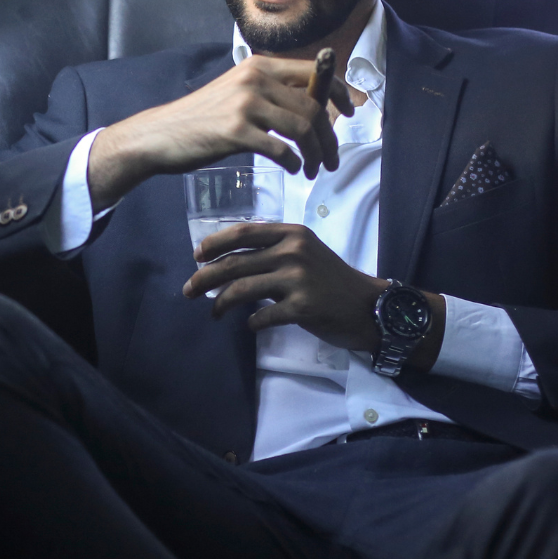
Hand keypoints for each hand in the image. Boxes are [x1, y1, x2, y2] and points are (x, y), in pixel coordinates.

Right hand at [86, 51, 356, 207]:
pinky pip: (280, 148)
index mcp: (260, 65)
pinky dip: (294, 162)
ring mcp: (245, 103)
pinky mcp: (235, 130)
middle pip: (313, 106)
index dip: (341, 92)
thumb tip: (311, 106)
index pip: (315, 72)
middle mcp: (255, 78)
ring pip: (302, 127)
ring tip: (314, 170)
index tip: (353, 111)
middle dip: (330, 137)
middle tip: (331, 159)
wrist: (161, 135)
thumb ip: (271, 94)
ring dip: (316, 153)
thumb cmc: (201, 119)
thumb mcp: (238, 93)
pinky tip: (294, 170)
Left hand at [181, 223, 444, 367]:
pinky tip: (250, 325)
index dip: (214, 244)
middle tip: (188, 290)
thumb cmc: (332, 280)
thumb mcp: (305, 253)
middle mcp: (293, 251)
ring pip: (241, 289)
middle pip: (234, 263)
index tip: (196, 257)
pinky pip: (262, 316)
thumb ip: (272, 252)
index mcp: (291, 233)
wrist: (369, 307)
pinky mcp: (302, 307)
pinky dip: (251, 322)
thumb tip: (228, 261)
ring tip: (213, 313)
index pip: (242, 234)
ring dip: (220, 303)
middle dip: (205, 278)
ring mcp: (298, 278)